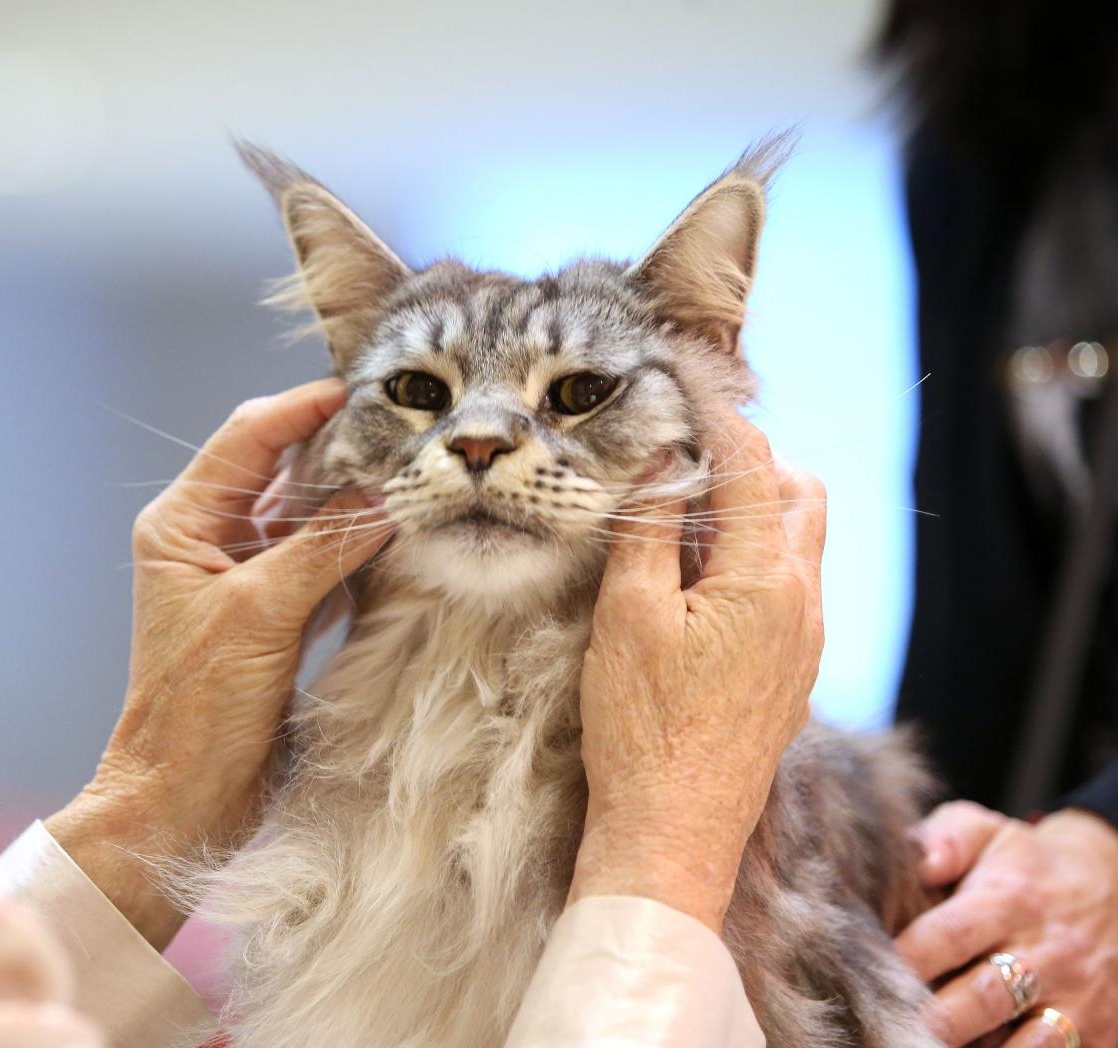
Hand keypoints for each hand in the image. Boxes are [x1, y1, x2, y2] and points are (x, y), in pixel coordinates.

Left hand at [46, 378, 392, 948]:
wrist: (184, 799)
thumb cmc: (197, 708)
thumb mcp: (263, 613)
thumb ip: (326, 545)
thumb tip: (390, 493)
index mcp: (181, 524)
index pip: (250, 437)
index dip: (307, 408)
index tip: (372, 391)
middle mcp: (208, 540)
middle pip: (281, 468)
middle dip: (341, 447)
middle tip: (409, 429)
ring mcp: (243, 578)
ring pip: (306, 515)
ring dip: (354, 498)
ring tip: (416, 472)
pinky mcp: (274, 615)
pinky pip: (322, 561)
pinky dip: (358, 548)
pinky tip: (401, 535)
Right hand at [569, 411, 826, 931]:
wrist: (673, 831)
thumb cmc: (641, 727)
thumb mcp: (627, 616)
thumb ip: (649, 530)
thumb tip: (662, 461)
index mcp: (764, 578)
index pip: (750, 463)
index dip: (714, 413)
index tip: (679, 380)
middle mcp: (803, 601)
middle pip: (796, 492)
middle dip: (746, 457)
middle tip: (680, 452)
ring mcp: (806, 640)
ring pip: (798, 539)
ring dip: (751, 508)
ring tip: (682, 512)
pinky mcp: (793, 671)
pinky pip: (789, 585)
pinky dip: (751, 556)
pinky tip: (695, 576)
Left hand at [896, 801, 1117, 1046]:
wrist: (1117, 884)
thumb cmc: (1026, 862)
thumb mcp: (986, 831)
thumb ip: (945, 839)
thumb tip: (919, 863)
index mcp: (1008, 901)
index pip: (950, 935)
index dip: (906, 959)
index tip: (863, 972)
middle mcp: (1047, 953)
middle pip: (984, 999)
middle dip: (935, 1019)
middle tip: (889, 1025)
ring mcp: (1078, 997)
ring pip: (1028, 1042)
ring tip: (931, 1046)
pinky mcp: (1101, 1030)